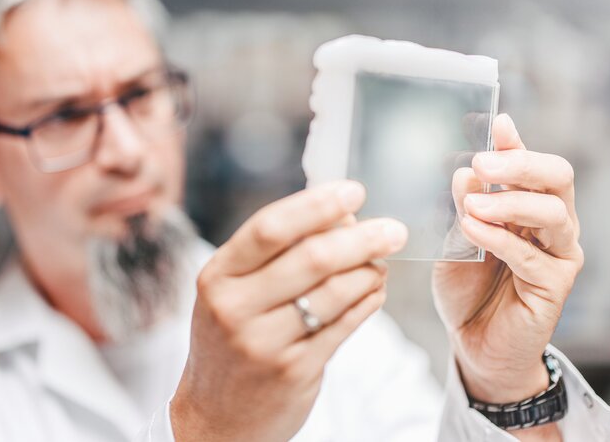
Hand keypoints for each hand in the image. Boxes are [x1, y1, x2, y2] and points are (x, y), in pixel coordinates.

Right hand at [171, 181, 406, 440]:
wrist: (216, 416)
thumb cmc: (232, 337)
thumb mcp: (235, 291)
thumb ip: (278, 253)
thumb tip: (342, 215)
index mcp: (218, 276)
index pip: (270, 228)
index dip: (317, 205)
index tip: (353, 192)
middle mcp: (234, 308)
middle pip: (311, 258)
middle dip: (361, 238)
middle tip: (394, 230)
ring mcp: (263, 343)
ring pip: (336, 292)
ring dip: (369, 272)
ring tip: (380, 264)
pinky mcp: (293, 371)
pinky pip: (345, 326)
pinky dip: (368, 302)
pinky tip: (375, 291)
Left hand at [433, 114, 582, 408]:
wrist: (474, 343)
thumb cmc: (467, 287)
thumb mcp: (456, 238)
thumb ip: (463, 206)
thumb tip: (465, 171)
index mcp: (528, 204)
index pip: (530, 163)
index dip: (515, 141)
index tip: (494, 122)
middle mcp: (552, 224)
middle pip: (557, 177)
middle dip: (521, 163)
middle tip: (482, 160)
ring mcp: (560, 253)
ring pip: (553, 213)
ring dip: (510, 202)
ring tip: (473, 204)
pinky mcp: (555, 285)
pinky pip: (531, 256)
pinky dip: (500, 239)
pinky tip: (473, 229)